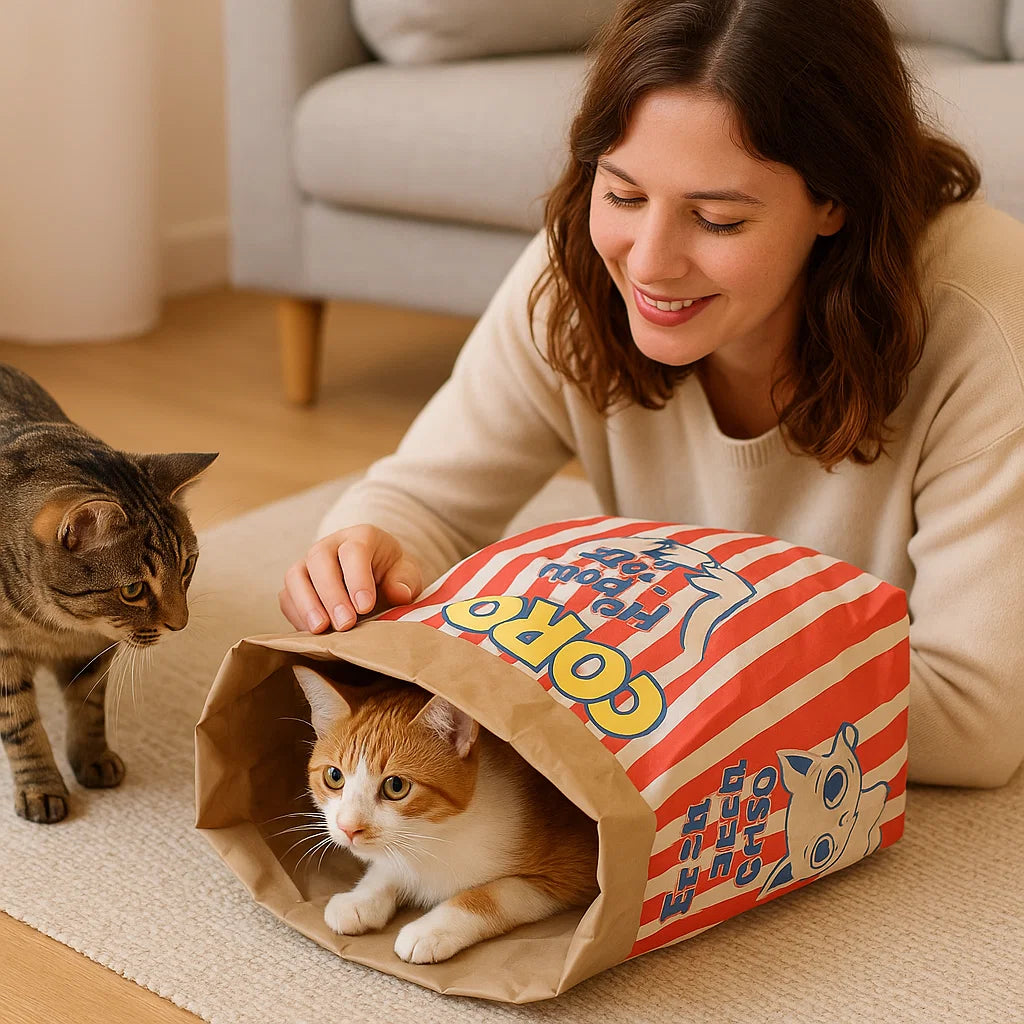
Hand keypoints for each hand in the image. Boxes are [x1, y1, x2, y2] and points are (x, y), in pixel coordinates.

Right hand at [279, 525, 422, 632]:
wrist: (375, 577)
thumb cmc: (391, 574)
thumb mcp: (406, 573)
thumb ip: (405, 580)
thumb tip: (400, 593)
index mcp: (361, 537)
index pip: (354, 550)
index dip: (357, 578)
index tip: (365, 607)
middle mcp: (330, 545)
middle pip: (320, 560)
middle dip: (331, 594)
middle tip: (345, 624)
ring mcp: (308, 563)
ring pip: (296, 576)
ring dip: (307, 605)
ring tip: (321, 629)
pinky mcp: (296, 585)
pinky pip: (287, 596)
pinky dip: (296, 615)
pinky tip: (312, 633)